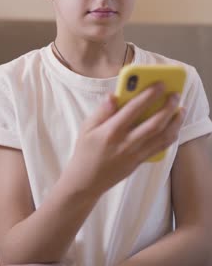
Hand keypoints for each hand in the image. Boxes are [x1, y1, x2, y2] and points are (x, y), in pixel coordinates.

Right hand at [67, 84, 184, 196]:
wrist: (86, 181)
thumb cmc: (85, 151)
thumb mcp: (86, 128)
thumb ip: (102, 111)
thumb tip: (113, 95)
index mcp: (111, 131)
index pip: (133, 109)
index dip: (149, 95)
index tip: (160, 84)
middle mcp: (126, 143)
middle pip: (154, 124)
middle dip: (168, 107)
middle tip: (175, 94)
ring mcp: (135, 154)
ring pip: (162, 137)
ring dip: (175, 122)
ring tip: (181, 109)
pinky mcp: (140, 162)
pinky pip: (160, 148)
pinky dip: (170, 136)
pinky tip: (174, 126)